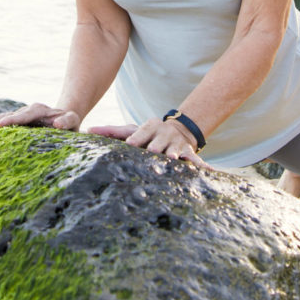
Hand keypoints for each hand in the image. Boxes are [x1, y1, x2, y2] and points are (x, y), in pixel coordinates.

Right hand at [0, 102, 80, 132]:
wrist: (65, 117)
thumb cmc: (70, 122)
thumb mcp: (72, 121)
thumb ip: (67, 121)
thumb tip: (57, 124)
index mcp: (38, 110)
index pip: (23, 116)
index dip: (10, 120)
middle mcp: (25, 110)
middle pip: (4, 116)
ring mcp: (17, 116)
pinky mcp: (12, 122)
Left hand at [89, 118, 210, 168]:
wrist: (175, 130)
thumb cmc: (146, 134)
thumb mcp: (131, 129)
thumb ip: (111, 131)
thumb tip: (88, 130)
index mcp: (149, 128)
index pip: (141, 132)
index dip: (136, 138)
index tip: (130, 143)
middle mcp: (163, 135)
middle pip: (158, 143)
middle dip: (156, 148)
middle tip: (153, 153)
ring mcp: (176, 145)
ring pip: (176, 151)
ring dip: (176, 155)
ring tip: (174, 160)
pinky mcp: (188, 153)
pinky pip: (196, 160)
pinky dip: (203, 166)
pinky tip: (212, 171)